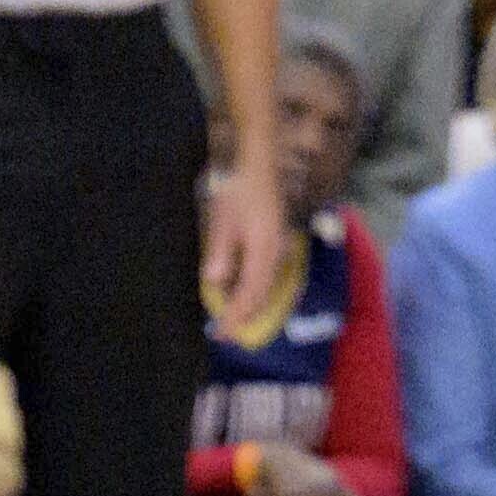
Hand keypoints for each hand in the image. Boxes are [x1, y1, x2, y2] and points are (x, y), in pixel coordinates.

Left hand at [202, 149, 288, 328]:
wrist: (259, 160)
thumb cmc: (238, 187)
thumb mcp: (222, 220)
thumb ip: (220, 253)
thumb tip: (215, 283)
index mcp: (263, 251)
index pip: (249, 295)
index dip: (235, 317)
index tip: (221, 334)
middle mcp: (276, 252)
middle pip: (262, 294)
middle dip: (245, 315)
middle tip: (226, 332)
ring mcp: (280, 245)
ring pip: (268, 285)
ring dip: (252, 304)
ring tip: (235, 316)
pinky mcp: (277, 238)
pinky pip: (270, 273)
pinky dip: (258, 288)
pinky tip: (247, 288)